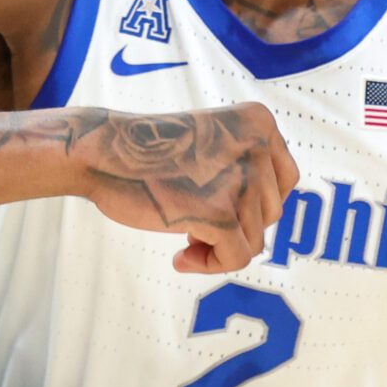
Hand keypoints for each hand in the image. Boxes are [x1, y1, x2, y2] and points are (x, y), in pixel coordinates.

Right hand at [64, 102, 297, 273]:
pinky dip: (210, 264)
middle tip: (193, 224)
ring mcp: (241, 180)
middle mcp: (257, 147)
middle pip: (269, 213)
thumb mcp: (209, 143)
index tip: (222, 209)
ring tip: (184, 240)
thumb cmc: (146, 153)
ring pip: (252, 240)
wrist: (102, 151)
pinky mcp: (220, 214)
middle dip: (234, 227)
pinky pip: (236, 258)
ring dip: (217, 247)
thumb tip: (258, 227)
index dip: (254, 204)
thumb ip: (241, 170)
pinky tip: (180, 258)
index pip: (285, 179)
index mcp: (258, 122)